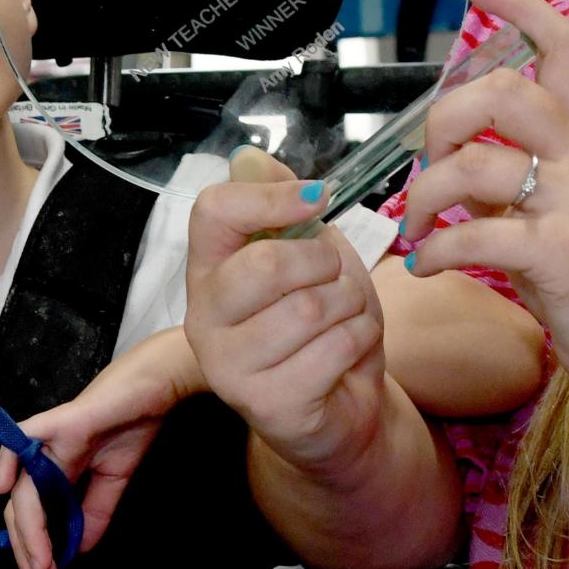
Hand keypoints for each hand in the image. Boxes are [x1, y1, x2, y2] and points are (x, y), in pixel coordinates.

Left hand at [0, 330, 195, 568]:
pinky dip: (7, 463)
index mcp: (58, 472)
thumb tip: (78, 550)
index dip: (40, 551)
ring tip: (41, 564)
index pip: (37, 517)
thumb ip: (94, 513)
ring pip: (24, 491)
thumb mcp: (114, 480)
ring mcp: (48, 441)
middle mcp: (45, 459)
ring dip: (29, 531)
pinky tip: (4, 487)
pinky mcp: (56, 423)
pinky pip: (20, 441)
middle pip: (23, 511)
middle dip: (32, 552)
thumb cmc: (135, 422)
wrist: (157, 387)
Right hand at [185, 147, 386, 476]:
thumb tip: (248, 158)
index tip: (317, 199)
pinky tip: (351, 351)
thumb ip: (282, 206)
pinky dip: (363, 338)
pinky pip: (336, 346)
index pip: (212, 211)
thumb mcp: (311, 255)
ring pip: (311, 307)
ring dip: (351, 305)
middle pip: (265, 263)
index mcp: (209, 272)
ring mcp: (230, 367)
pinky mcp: (267, 404)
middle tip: (335, 277)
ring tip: (345, 319)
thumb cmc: (323, 327)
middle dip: (324, 262)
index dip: (270, 197)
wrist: (340, 411)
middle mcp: (205, 320)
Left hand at [400, 0, 568, 392]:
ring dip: (425, 195)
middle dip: (446, 117)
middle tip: (431, 159)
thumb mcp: (550, 204)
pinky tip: (428, 263)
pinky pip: (478, 233)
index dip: (524, 8)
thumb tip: (447, 149)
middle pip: (507, 91)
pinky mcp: (561, 252)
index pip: (564, 48)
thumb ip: (506, 169)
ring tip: (415, 226)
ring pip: (478, 164)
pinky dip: (436, 248)